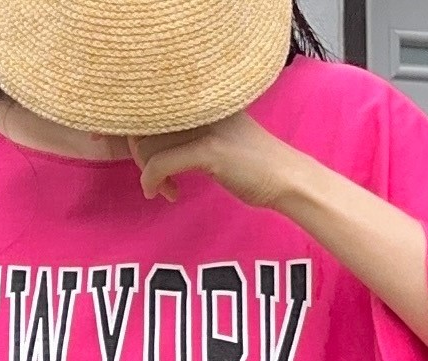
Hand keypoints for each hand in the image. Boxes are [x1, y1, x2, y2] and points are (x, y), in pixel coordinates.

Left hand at [129, 112, 302, 209]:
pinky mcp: (208, 149)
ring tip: (167, 189)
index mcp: (200, 98)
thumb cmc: (250, 164)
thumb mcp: (215, 136)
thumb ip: (187, 131)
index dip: (144, 138)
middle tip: (159, 181)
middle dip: (143, 158)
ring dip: (149, 173)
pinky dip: (152, 182)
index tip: (157, 163)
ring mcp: (205, 125)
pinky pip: (160, 163)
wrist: (285, 177)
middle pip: (144, 127)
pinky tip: (167, 194)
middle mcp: (200, 104)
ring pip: (148, 145)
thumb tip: (148, 141)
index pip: (151, 109)